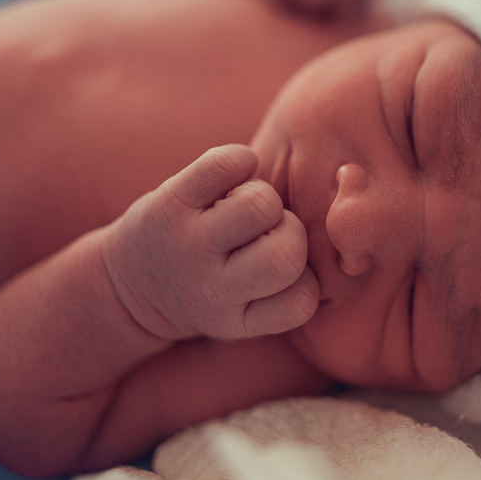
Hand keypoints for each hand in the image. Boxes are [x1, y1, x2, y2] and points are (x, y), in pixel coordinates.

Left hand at [101, 145, 318, 340]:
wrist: (128, 286)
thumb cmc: (212, 287)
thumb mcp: (247, 308)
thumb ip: (293, 279)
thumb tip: (352, 216)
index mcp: (239, 319)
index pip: (304, 300)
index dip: (304, 277)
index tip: (281, 273)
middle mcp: (212, 288)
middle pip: (286, 252)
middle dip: (289, 229)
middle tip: (265, 231)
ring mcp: (187, 243)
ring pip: (259, 204)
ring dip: (263, 195)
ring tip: (242, 207)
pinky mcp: (168, 202)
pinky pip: (226, 163)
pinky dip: (241, 160)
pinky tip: (230, 177)